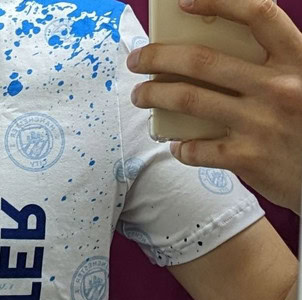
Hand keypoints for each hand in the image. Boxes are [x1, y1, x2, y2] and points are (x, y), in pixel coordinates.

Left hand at [127, 0, 301, 212]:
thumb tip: (216, 58)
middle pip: (202, 61)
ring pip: (190, 101)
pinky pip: (198, 150)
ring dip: (156, 95)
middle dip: (159, 57)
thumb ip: (270, 67)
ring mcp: (259, 124)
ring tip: (141, 95)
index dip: (218, 3)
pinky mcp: (247, 159)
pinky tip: (176, 145)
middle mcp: (276, 87)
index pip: (256, 15)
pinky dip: (180, 147)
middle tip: (138, 60)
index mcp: (296, 59)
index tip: (184, 3)